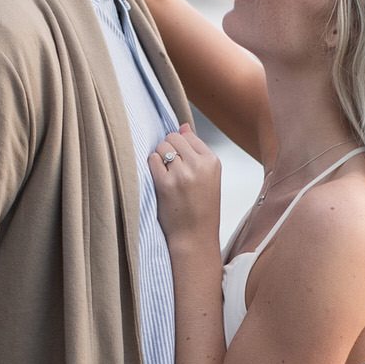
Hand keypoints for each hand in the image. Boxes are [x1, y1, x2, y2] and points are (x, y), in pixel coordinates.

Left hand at [147, 122, 221, 244]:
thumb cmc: (200, 208)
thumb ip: (196, 151)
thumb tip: (182, 126)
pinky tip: (159, 180)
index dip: (180, 147)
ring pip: (161, 146)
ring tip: (166, 175)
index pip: (188, 135)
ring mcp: (182, 174)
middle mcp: (199, 165)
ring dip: (159, 158)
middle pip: (172, 137)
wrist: (195, 237)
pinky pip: (152, 160)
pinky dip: (152, 167)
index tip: (181, 163)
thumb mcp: (208, 176)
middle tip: (171, 169)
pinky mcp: (165, 184)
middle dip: (168, 149)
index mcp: (212, 161)